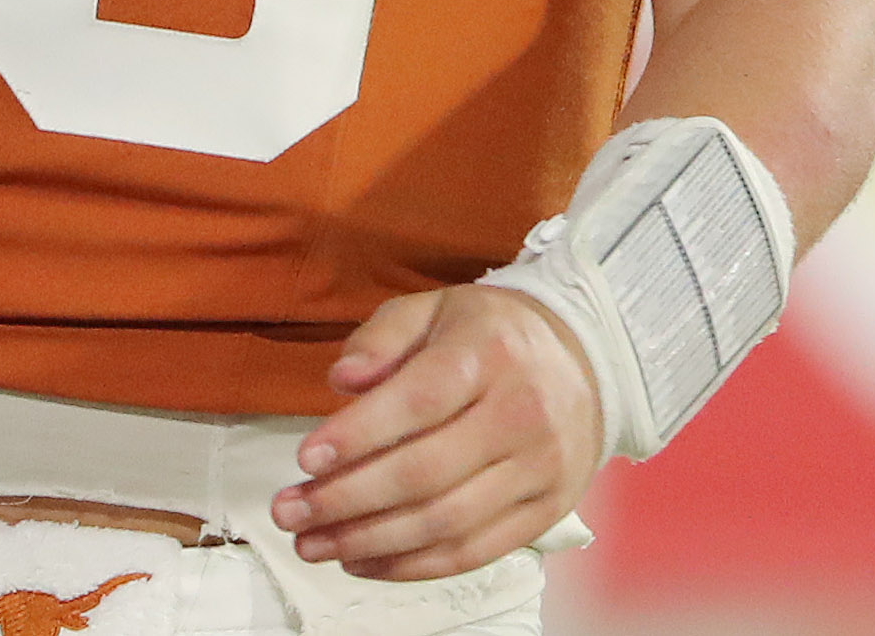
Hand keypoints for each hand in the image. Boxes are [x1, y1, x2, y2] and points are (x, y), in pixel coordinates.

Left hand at [271, 283, 601, 581]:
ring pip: (445, 523)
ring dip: (370, 542)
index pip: (418, 402)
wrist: (585, 362)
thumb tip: (342, 380)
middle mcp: (520, 414)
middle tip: (289, 511)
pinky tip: (362, 560)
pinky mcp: (544, 512)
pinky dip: (412, 566)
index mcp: (490, 354)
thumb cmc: (490, 336)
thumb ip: (383, 337)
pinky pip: (472, 553)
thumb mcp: (436, 308)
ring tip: (312, 543)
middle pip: (425, 474)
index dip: (358, 435)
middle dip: (347, 500)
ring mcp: (537, 470)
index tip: (306, 458)